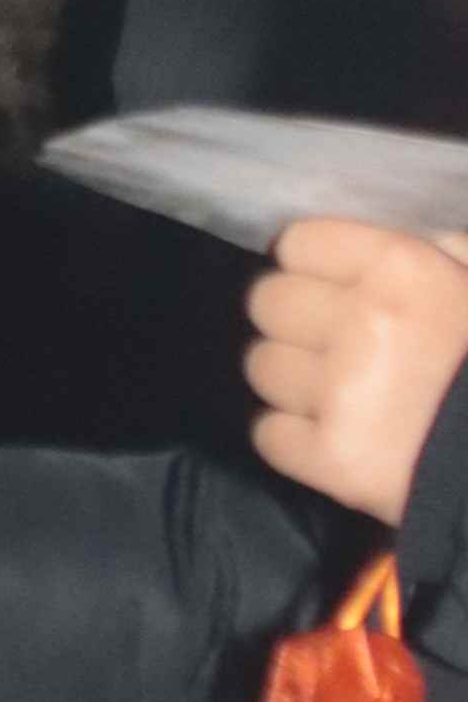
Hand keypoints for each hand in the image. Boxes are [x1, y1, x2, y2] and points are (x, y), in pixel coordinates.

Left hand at [245, 218, 467, 528]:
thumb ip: (438, 251)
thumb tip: (374, 244)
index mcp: (402, 268)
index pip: (299, 243)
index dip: (310, 264)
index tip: (325, 284)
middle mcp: (361, 322)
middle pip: (268, 301)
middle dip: (293, 318)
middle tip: (326, 339)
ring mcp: (340, 393)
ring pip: (263, 366)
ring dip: (290, 377)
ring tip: (333, 390)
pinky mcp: (330, 458)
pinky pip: (268, 434)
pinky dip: (292, 437)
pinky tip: (327, 434)